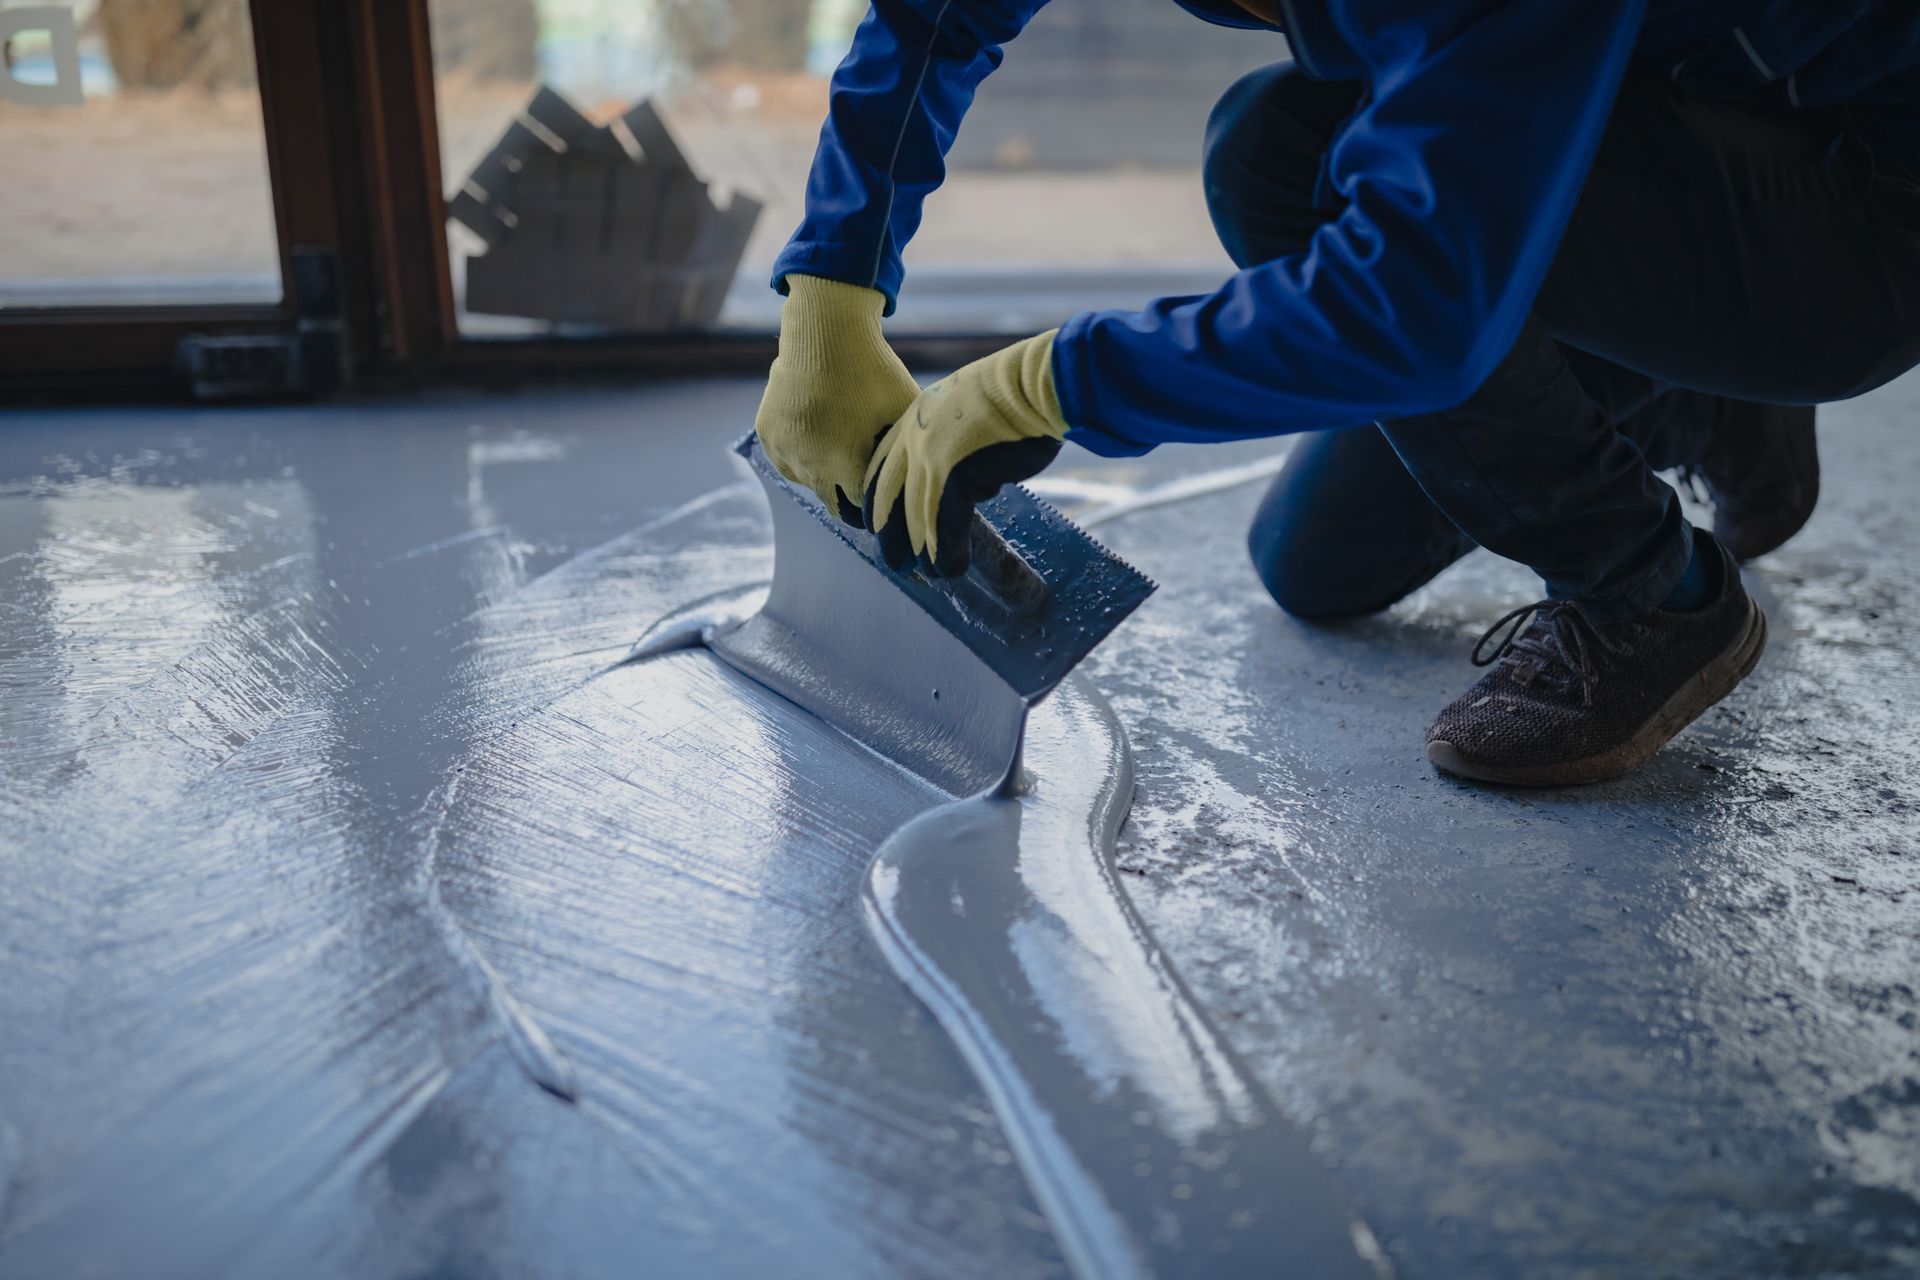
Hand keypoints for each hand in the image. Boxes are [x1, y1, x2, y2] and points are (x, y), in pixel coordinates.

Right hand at [755, 274, 920, 524]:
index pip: (862, 506)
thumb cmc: (873, 370)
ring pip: (807, 482)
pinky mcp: (766, 434)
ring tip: (839, 454)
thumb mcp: (903, 410)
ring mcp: (784, 450)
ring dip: (823, 477)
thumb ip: (909, 449)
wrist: (824, 331)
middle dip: (849, 497)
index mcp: (845, 465)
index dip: (876, 501)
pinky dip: (800, 458)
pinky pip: (785, 461)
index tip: (885, 494)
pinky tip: (816, 442)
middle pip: (832, 502)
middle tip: (863, 484)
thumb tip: (923, 478)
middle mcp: (810, 465)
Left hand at [862, 330, 1067, 576]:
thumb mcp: (968, 410)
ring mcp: (931, 458)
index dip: (879, 502)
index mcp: (914, 419)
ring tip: (930, 574)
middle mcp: (914, 438)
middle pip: (888, 498)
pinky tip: (952, 569)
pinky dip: (948, 554)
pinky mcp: (955, 478)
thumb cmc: (1017, 394)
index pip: (881, 468)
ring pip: (915, 518)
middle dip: (889, 535)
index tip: (880, 525)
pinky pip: (944, 527)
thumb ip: (953, 441)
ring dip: (921, 552)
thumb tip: (965, 481)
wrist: (1038, 383)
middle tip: (895, 562)